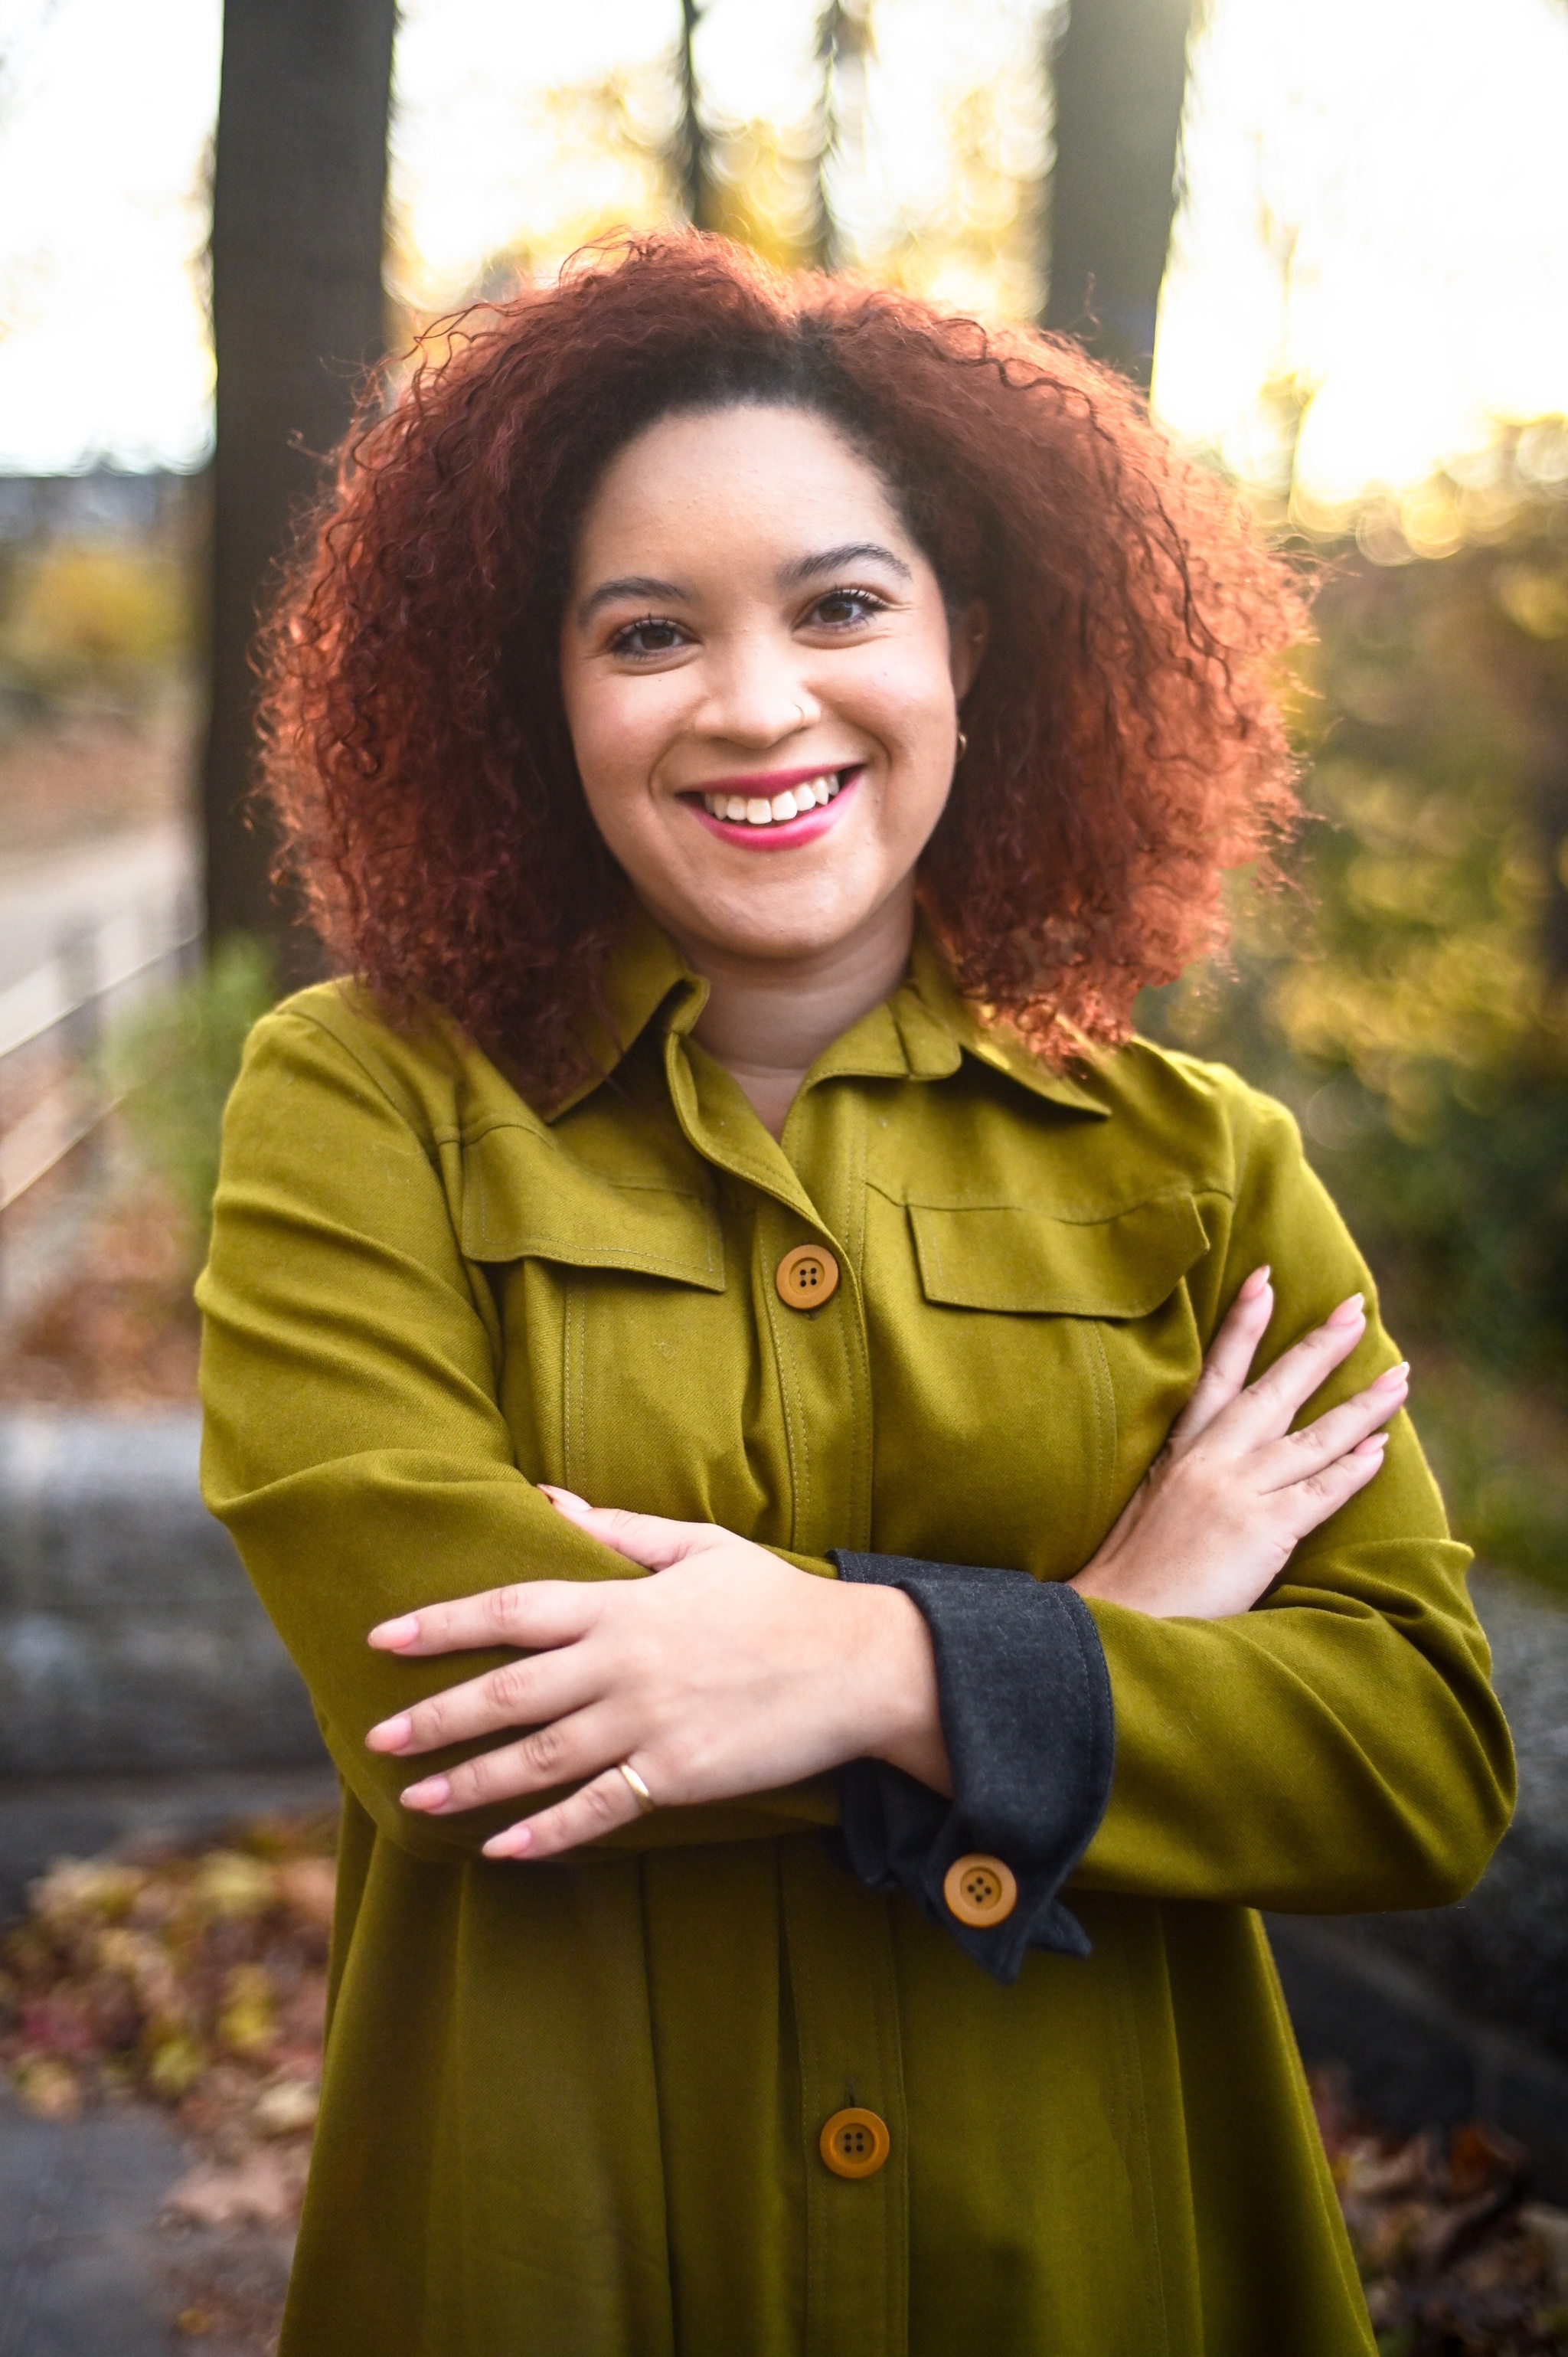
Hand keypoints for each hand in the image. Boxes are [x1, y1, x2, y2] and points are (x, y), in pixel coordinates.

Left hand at [364, 1502, 949, 1859]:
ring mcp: (649, 1726)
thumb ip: (619, 1530)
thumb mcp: (699, 1546)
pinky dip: (547, 1833)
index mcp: (623, 1604)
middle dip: (436, 1718)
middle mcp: (624, 1666)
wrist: (857, 1665)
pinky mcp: (678, 1776)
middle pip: (509, 1694)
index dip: (442, 1624)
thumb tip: (550, 1503)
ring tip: (418, 1799)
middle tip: (377, 1740)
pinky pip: (599, 1810)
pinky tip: (503, 1848)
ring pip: (541, 1760)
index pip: (512, 1611)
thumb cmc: (776, 1601)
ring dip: (473, 1782)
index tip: (385, 1639)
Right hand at [1070, 1267, 1406, 1621]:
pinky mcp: (1262, 1531)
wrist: (1118, 1617)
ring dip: (1362, 1404)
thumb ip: (1179, 1474)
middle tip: (1355, 1307)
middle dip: (1319, 1346)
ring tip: (1400, 1376)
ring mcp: (1238, 1492)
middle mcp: (1211, 1460)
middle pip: (1275, 1389)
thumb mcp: (1145, 1502)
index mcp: (1179, 1451)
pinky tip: (1381, 1447)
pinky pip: (1321, 1491)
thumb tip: (1212, 1462)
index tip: (1265, 1280)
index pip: (1216, 1374)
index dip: (1242, 1325)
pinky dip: (1353, 1469)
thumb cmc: (1130, 1571)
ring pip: (1314, 1436)